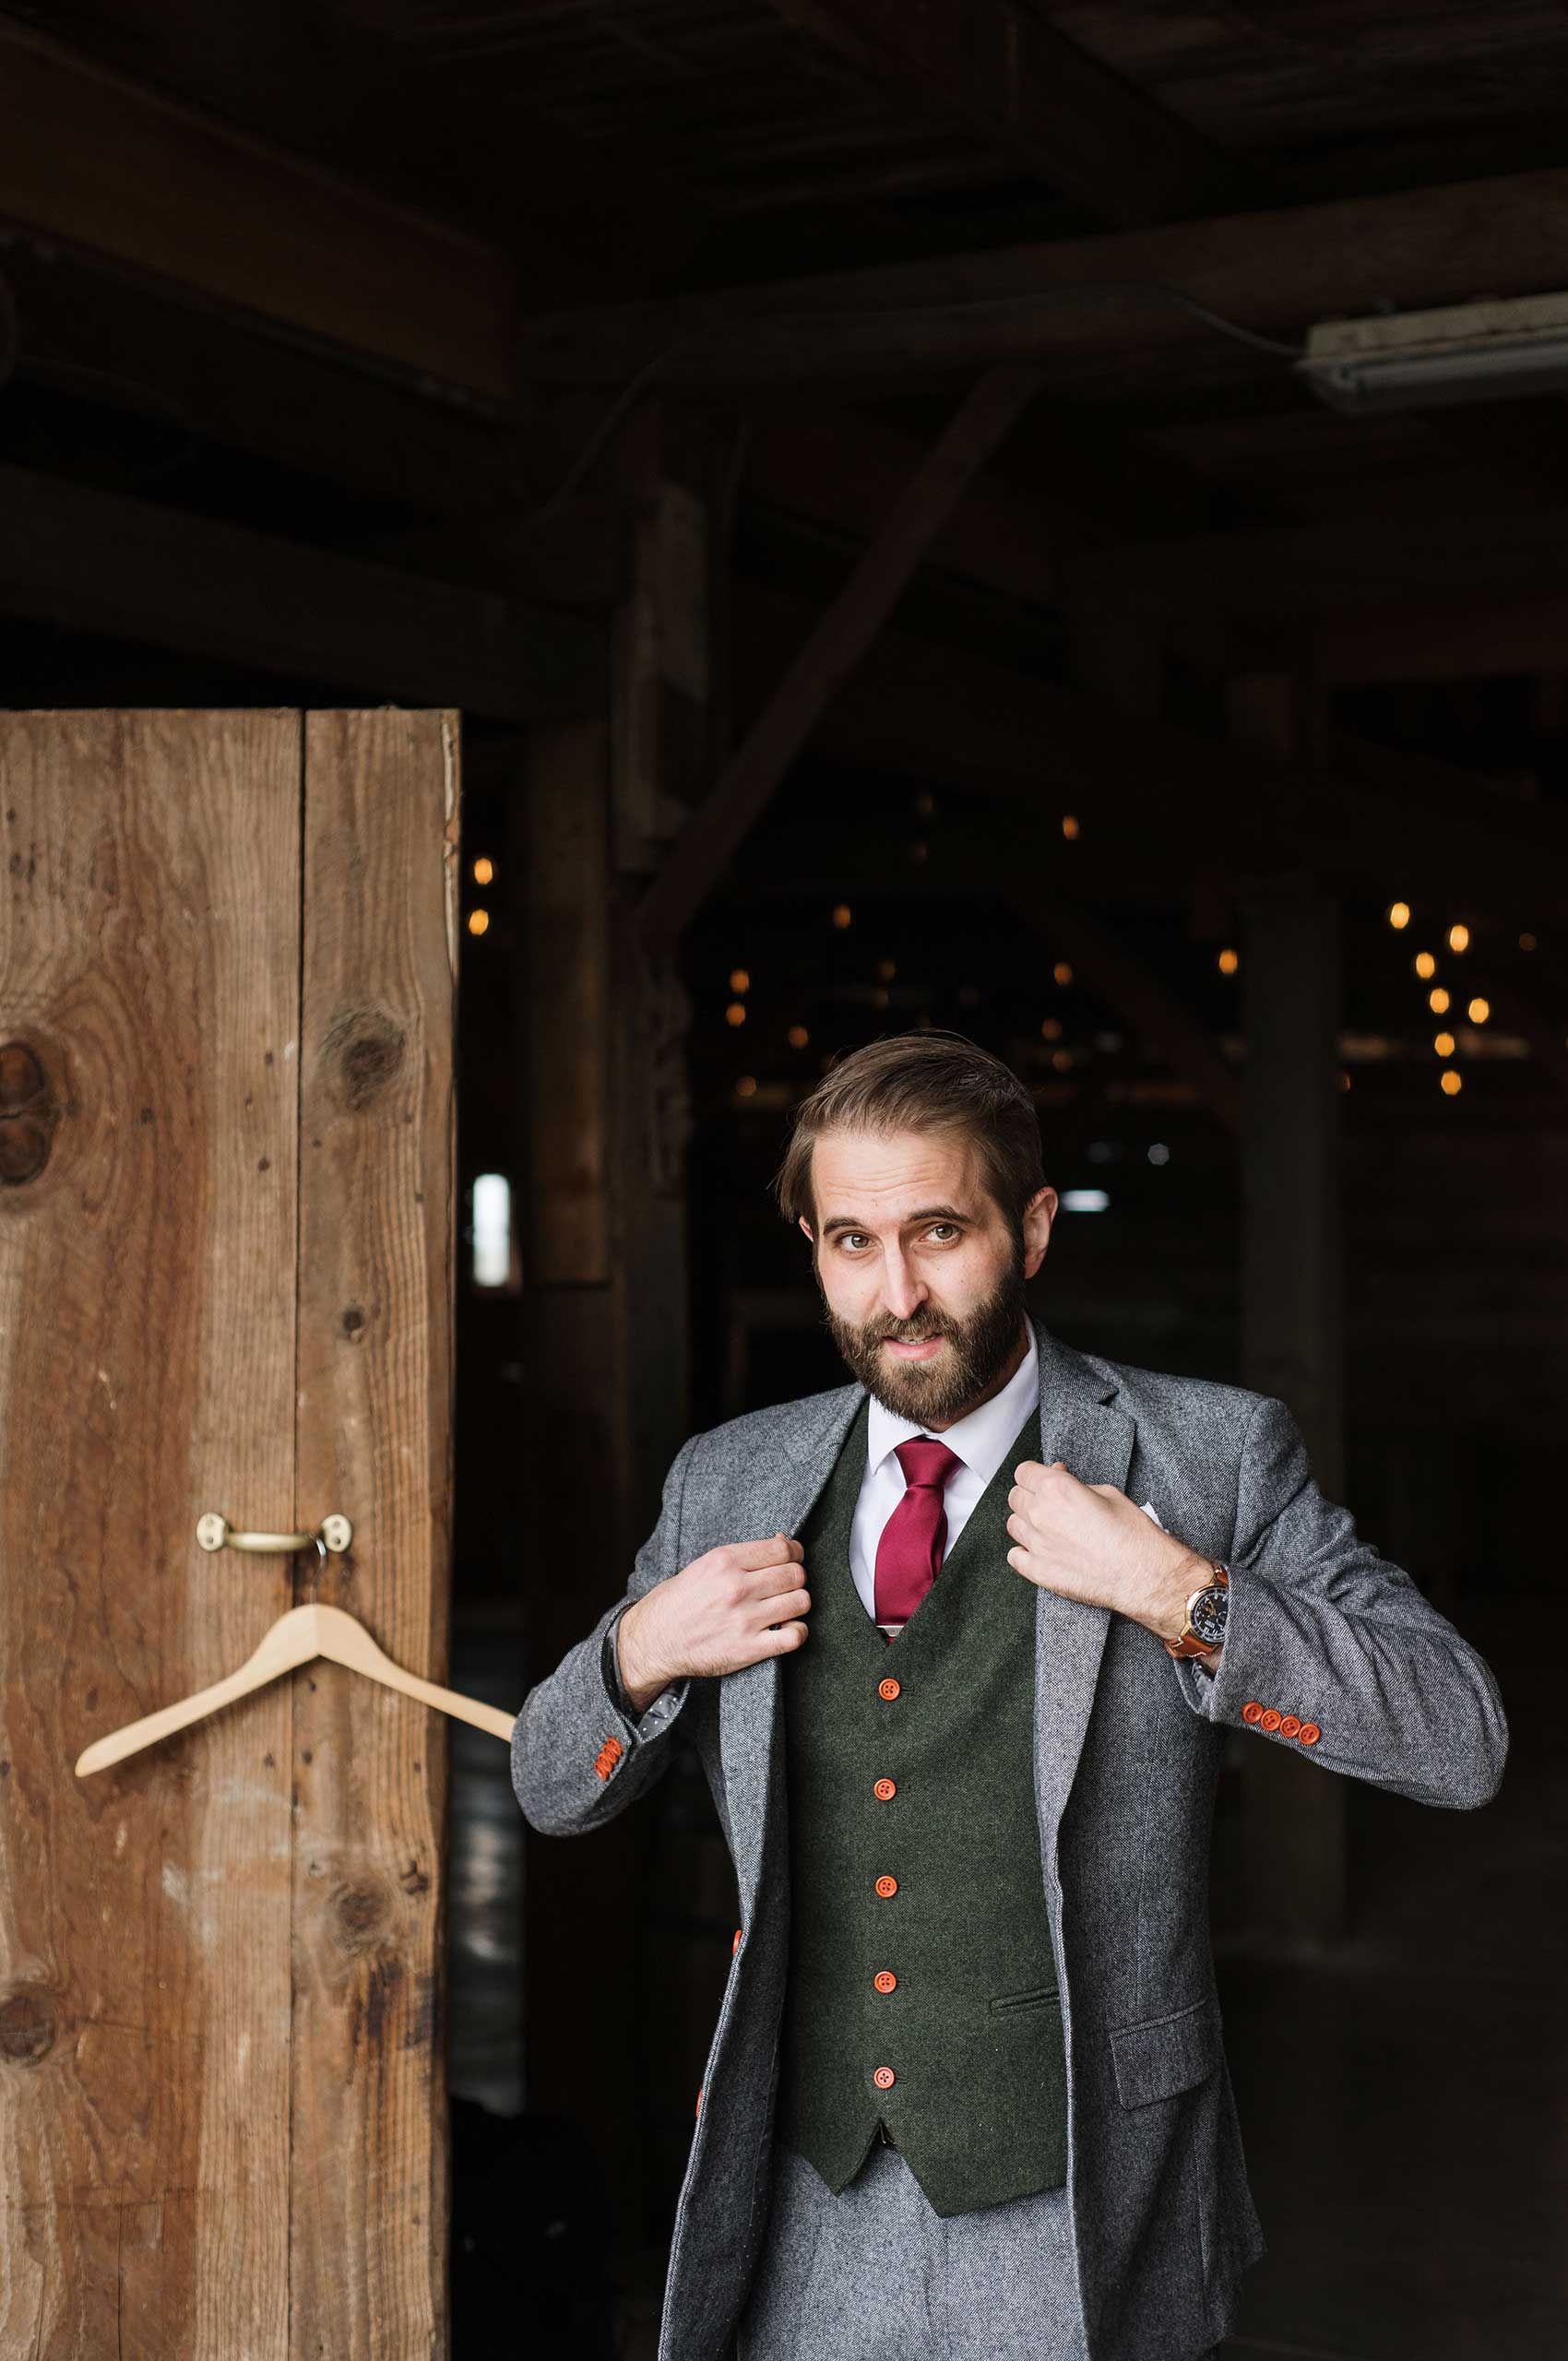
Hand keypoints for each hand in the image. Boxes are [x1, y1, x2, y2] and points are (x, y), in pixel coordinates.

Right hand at [617, 1532, 810, 1709]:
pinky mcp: (749, 1648)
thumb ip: (741, 1556)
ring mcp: (744, 1619)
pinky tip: (787, 1629)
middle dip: (796, 1578)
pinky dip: (798, 1632)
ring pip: (801, 1601)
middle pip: (795, 1574)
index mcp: (725, 1561)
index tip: (793, 1559)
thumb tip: (781, 1542)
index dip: (794, 1553)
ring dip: (798, 1604)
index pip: (782, 1549)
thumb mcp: (703, 1566)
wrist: (654, 1641)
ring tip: (786, 1607)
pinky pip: (794, 1636)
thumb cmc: (678, 1602)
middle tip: (787, 1585)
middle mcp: (737, 1587)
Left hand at [1005, 1460, 1204, 1643]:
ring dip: (1025, 1522)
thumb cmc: (1133, 1534)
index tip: (1043, 1478)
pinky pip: (1014, 1556)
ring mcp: (1037, 1544)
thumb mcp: (1108, 1493)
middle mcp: (1041, 1514)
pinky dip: (1023, 1551)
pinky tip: (1039, 1550)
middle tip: (1047, 1502)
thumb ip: (1076, 1485)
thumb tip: (1061, 1479)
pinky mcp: (1039, 1571)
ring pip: (1013, 1525)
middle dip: (1029, 1495)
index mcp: (1057, 1489)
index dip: (1035, 1474)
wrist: (1144, 1575)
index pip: (1024, 1472)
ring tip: (1045, 1527)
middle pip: (1015, 1496)